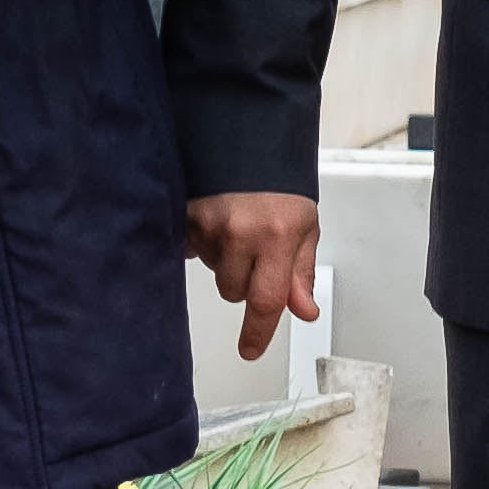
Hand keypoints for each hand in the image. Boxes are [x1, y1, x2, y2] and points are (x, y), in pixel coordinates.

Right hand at [189, 191, 319, 355]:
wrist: (249, 137)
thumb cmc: (280, 182)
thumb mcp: (303, 227)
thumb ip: (300, 273)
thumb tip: (304, 311)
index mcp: (277, 237)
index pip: (266, 300)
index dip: (257, 332)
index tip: (250, 350)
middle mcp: (240, 232)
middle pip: (234, 291)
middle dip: (244, 279)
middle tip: (254, 247)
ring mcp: (208, 223)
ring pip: (212, 271)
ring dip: (223, 258)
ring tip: (235, 225)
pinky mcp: (185, 215)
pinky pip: (190, 249)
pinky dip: (201, 243)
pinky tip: (215, 222)